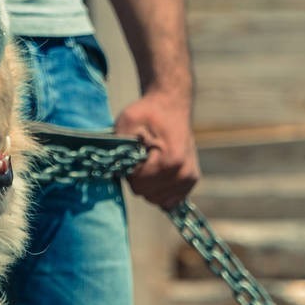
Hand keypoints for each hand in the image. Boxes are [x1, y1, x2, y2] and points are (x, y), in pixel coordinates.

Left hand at [114, 89, 199, 209]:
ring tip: (149, 162)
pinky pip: (167, 199)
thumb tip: (113, 170)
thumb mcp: (127, 122)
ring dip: (148, 184)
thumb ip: (119, 147)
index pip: (138, 184)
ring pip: (156, 198)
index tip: (132, 154)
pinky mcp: (191, 181)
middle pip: (146, 193)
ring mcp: (189, 179)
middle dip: (137, 178)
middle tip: (140, 156)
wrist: (170, 106)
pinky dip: (158, 188)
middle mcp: (184, 174)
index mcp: (171, 162)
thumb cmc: (147, 113)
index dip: (129, 171)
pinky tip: (157, 171)